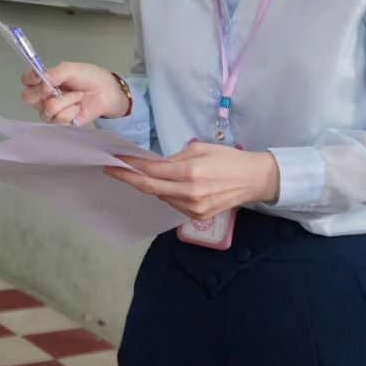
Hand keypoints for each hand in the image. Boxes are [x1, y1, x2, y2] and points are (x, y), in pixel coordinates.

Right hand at [20, 62, 130, 124]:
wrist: (107, 92)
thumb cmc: (89, 78)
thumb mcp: (71, 69)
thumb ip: (55, 73)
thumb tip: (42, 81)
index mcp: (44, 81)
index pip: (26, 80)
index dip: (30, 79)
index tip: (40, 77)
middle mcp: (44, 97)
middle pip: (28, 97)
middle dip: (42, 93)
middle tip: (55, 88)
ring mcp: (51, 111)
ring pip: (47, 109)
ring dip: (66, 100)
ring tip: (78, 96)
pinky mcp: (61, 123)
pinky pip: (59, 119)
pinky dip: (71, 111)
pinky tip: (78, 107)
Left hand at [104, 142, 279, 219]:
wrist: (253, 179)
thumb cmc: (227, 158)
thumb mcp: (199, 149)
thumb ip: (173, 158)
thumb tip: (152, 164)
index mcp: (190, 172)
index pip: (151, 172)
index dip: (130, 167)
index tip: (114, 161)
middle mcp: (189, 193)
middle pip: (149, 189)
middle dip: (128, 179)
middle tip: (112, 170)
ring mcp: (194, 208)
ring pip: (161, 197)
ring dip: (151, 186)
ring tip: (146, 174)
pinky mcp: (198, 216)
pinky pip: (173, 204)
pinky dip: (167, 193)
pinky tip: (169, 185)